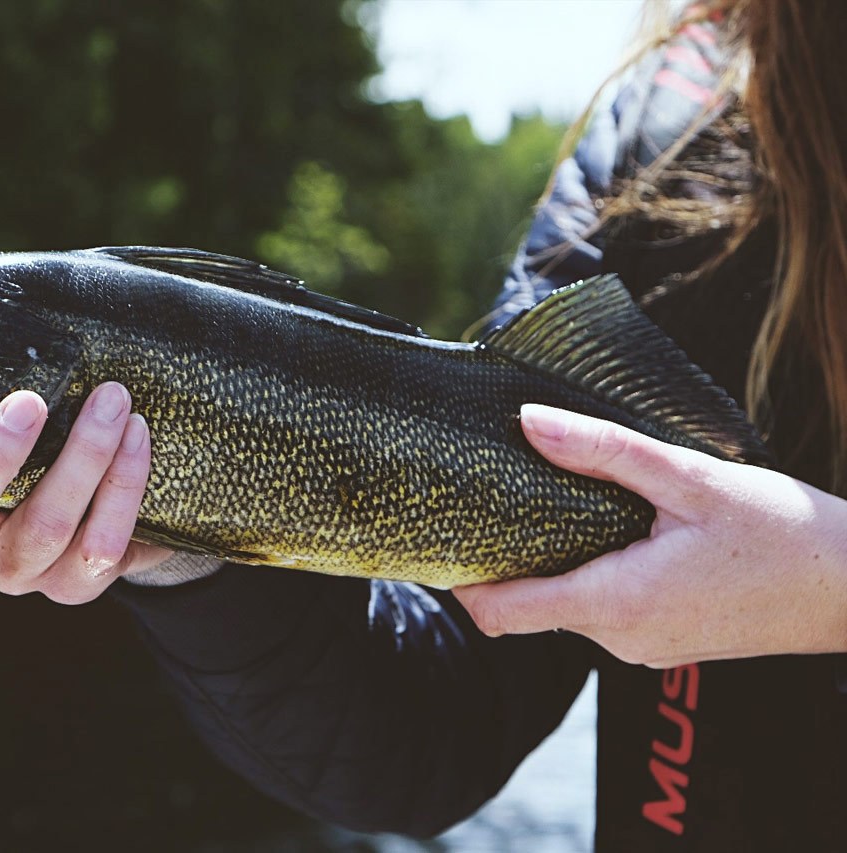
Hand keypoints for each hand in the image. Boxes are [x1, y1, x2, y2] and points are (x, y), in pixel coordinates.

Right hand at [0, 383, 173, 603]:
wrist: (116, 502)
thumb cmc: (41, 444)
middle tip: (30, 401)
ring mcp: (23, 571)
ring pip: (45, 525)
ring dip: (83, 459)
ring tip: (113, 401)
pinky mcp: (79, 584)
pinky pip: (101, 544)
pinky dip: (123, 485)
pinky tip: (138, 437)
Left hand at [452, 404, 846, 666]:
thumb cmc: (785, 534)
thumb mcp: (690, 479)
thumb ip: (604, 453)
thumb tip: (527, 422)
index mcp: (614, 604)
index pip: (499, 612)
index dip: (460, 578)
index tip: (443, 533)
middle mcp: (620, 639)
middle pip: (528, 604)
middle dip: (507, 554)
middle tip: (498, 492)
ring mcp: (644, 647)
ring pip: (568, 604)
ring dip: (556, 559)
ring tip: (559, 497)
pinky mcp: (667, 641)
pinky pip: (606, 609)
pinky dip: (592, 571)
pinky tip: (612, 527)